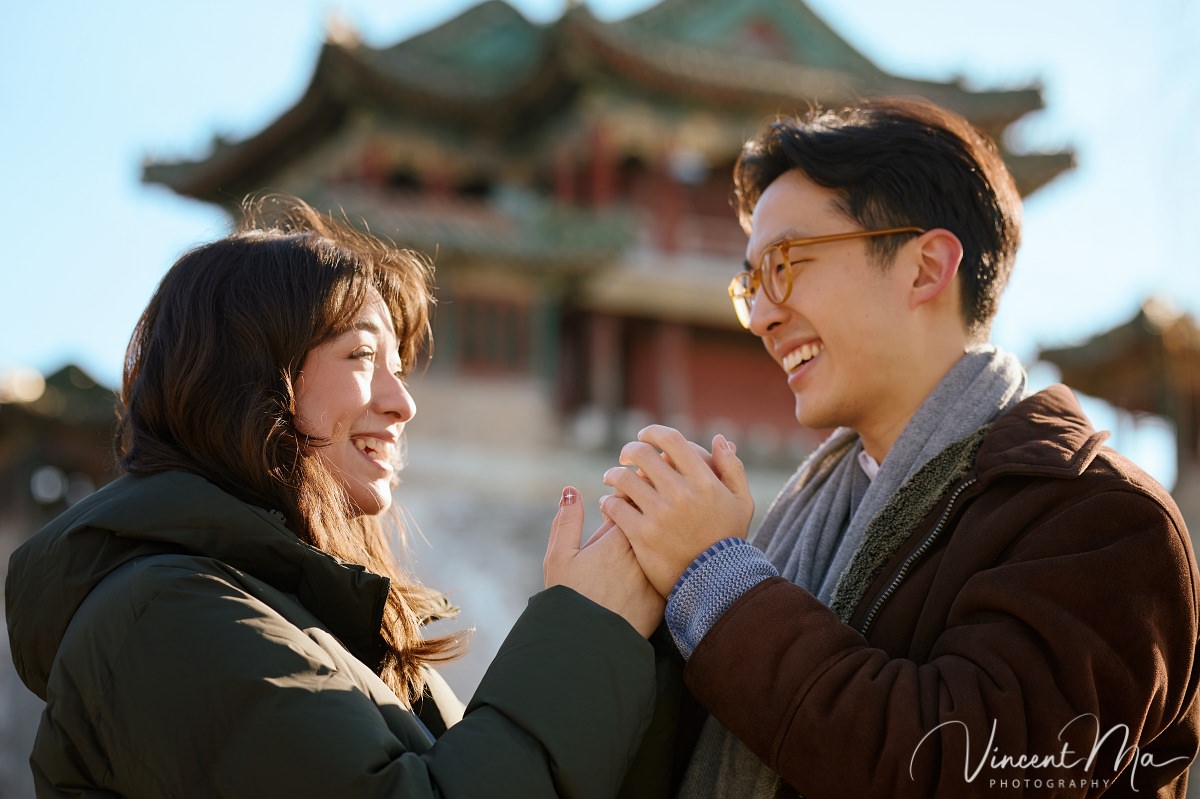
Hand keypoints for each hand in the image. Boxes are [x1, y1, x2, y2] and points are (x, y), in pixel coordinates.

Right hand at [544, 486, 664, 637]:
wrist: (587, 647)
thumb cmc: (569, 600)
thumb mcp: (559, 558)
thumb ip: (567, 520)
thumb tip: (571, 490)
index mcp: (617, 539)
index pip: (631, 500)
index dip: (628, 491)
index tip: (623, 492)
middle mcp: (642, 554)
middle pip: (654, 518)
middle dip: (648, 507)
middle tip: (641, 502)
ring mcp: (656, 575)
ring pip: (664, 542)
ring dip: (661, 531)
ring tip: (650, 532)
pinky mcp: (664, 596)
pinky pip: (671, 570)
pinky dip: (667, 561)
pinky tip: (657, 562)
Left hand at [600, 426, 753, 596]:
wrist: (717, 583)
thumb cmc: (728, 539)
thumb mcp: (742, 502)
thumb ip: (732, 467)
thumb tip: (719, 439)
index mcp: (704, 481)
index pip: (671, 441)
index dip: (653, 432)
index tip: (644, 436)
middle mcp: (681, 493)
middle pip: (643, 455)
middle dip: (629, 450)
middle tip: (625, 456)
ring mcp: (660, 514)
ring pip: (623, 479)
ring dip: (613, 474)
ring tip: (611, 478)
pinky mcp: (643, 535)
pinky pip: (615, 507)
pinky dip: (608, 502)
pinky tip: (609, 504)